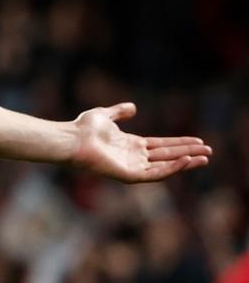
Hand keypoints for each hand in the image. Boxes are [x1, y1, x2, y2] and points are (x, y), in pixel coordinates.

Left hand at [72, 102, 210, 182]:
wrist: (72, 139)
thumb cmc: (83, 128)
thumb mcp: (105, 115)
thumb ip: (119, 112)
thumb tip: (133, 107)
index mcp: (130, 145)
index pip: (161, 145)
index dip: (179, 143)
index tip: (198, 140)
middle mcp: (133, 157)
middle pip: (167, 155)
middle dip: (188, 152)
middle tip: (209, 151)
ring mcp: (132, 167)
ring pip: (165, 166)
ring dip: (185, 162)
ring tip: (204, 158)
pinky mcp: (129, 175)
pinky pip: (155, 174)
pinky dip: (171, 169)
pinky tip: (185, 161)